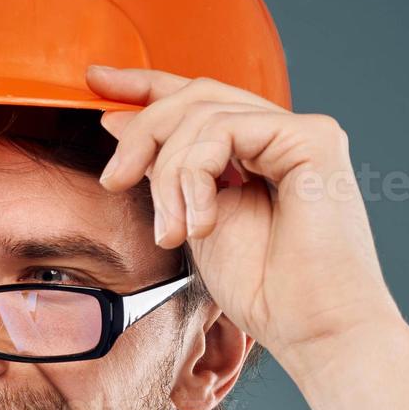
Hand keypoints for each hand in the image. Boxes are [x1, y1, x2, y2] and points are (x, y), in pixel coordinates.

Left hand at [87, 65, 399, 370]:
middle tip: (113, 181)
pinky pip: (225, 130)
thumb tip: (119, 120)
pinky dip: (195, 175)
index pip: (195, 98)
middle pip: (192, 96)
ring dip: (167, 175)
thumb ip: (164, 167)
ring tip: (171, 232)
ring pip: (200, 114)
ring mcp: (300, 131)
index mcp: (254, 149)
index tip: (95, 82)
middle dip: (141, 132)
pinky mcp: (314, 138)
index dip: (143, 85)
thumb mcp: (190, 216)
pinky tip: (200, 224)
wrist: (311, 327)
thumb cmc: (263, 287)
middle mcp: (279, 132)